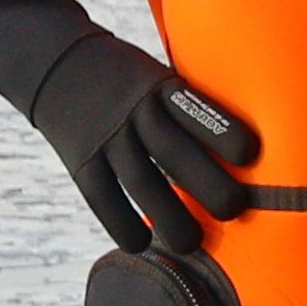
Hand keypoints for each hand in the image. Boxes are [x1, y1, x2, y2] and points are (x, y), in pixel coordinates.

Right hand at [25, 32, 257, 250]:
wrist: (55, 61)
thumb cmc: (129, 80)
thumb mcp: (159, 76)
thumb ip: (189, 108)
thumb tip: (245, 158)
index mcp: (161, 87)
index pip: (195, 109)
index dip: (222, 132)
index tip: (251, 155)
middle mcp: (134, 111)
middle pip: (173, 151)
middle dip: (207, 183)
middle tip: (235, 209)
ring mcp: (105, 136)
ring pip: (140, 182)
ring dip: (169, 217)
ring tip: (193, 244)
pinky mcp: (79, 159)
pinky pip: (102, 197)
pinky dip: (121, 224)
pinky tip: (142, 244)